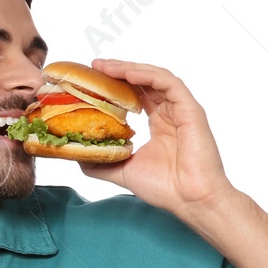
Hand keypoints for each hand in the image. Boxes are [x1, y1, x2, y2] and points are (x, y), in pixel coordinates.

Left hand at [75, 59, 234, 213]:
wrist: (190, 200)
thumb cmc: (166, 188)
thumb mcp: (123, 171)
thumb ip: (101, 161)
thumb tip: (76, 154)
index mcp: (158, 123)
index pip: (136, 94)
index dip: (115, 84)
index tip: (92, 79)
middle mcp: (170, 112)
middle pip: (143, 81)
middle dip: (118, 71)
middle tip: (94, 66)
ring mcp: (181, 109)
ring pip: (154, 77)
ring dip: (129, 69)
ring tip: (105, 66)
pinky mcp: (190, 110)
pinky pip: (168, 83)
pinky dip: (148, 75)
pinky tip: (128, 73)